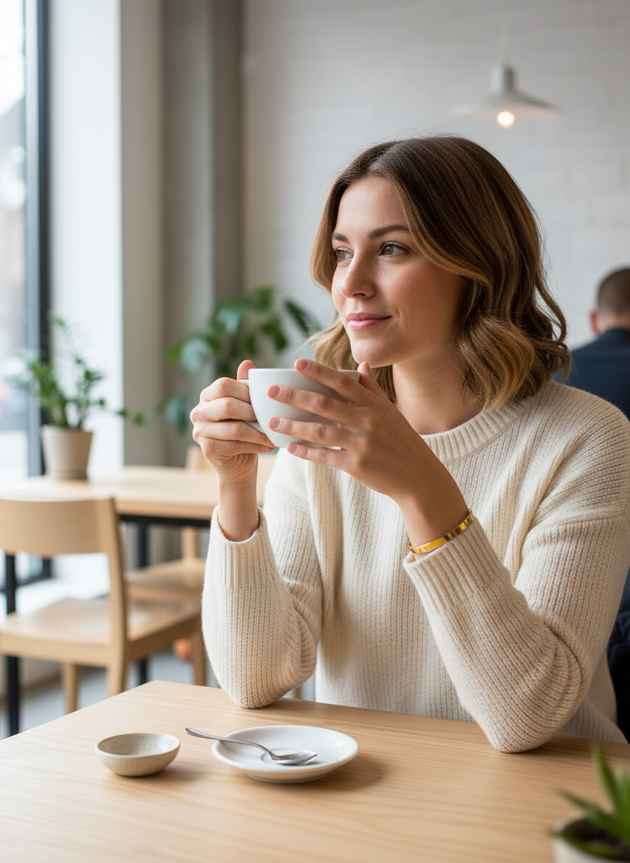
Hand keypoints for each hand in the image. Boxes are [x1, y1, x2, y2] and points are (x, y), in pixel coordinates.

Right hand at [190, 360, 275, 485]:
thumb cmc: (244, 429)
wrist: (237, 464)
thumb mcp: (245, 406)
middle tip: (272, 418)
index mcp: (207, 396)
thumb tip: (248, 362)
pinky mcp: (208, 450)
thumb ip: (245, 386)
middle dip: (254, 412)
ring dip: (259, 432)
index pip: (224, 385)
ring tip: (274, 434)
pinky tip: (269, 446)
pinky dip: (256, 445)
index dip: (246, 391)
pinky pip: (237, 445)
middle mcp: (198, 412)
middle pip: (228, 405)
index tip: (265, 399)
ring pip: (235, 428)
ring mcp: (200, 432)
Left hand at [267, 359, 467, 547]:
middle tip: (272, 392)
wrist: (419, 477)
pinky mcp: (357, 465)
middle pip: (324, 404)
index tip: (297, 364)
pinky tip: (290, 448)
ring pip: (320, 431)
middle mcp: (367, 421)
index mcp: (374, 405)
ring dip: (294, 426)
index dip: (319, 372)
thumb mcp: (391, 413)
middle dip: (295, 396)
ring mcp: (362, 443)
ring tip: (272, 423)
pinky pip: (326, 456)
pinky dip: (307, 452)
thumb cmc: (403, 442)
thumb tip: (361, 364)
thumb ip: (372, 389)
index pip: (342, 382)